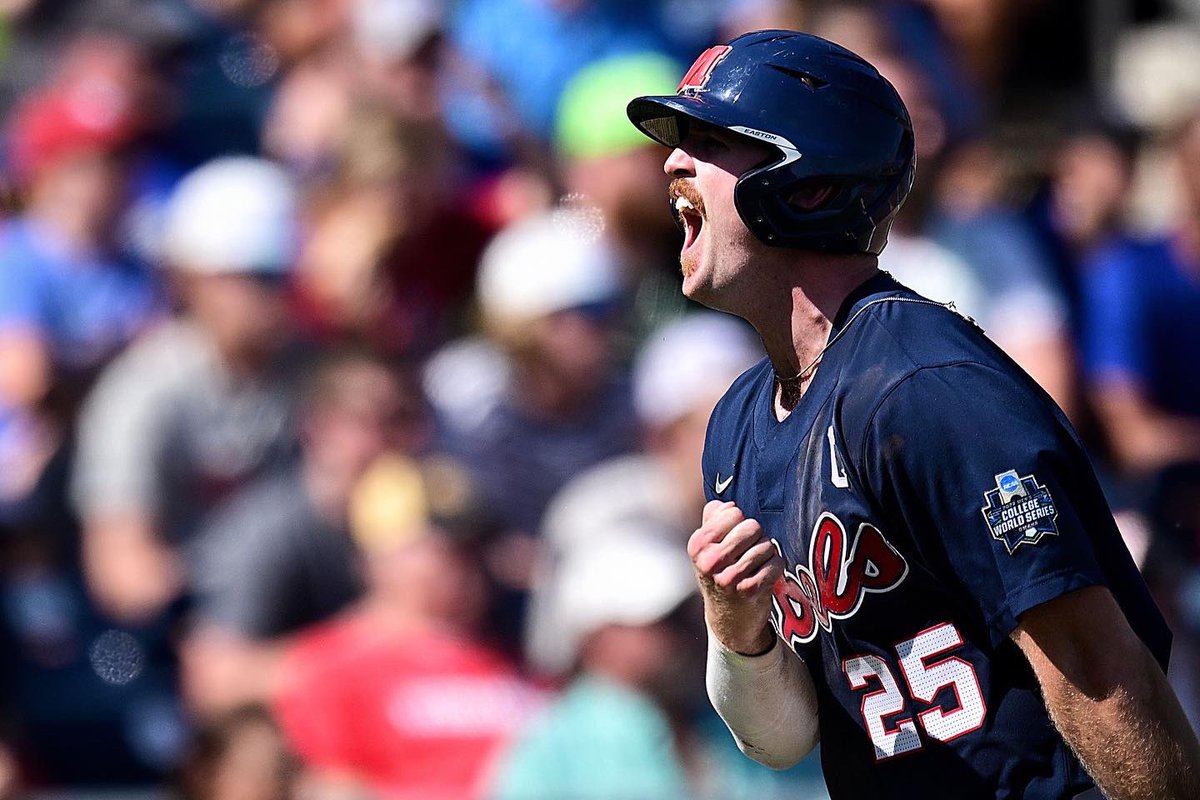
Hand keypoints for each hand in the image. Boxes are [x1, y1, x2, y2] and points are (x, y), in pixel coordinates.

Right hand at [688, 500, 783, 655]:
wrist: (729, 618)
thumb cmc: (721, 573)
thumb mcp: (708, 548)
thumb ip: (713, 519)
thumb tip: (726, 505)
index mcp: (698, 545)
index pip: (733, 512)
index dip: (740, 522)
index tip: (735, 538)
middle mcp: (709, 561)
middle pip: (752, 526)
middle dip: (756, 537)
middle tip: (750, 552)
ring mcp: (729, 577)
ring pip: (766, 545)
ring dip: (767, 554)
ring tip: (757, 566)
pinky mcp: (749, 590)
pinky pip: (776, 563)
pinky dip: (776, 567)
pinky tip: (766, 576)